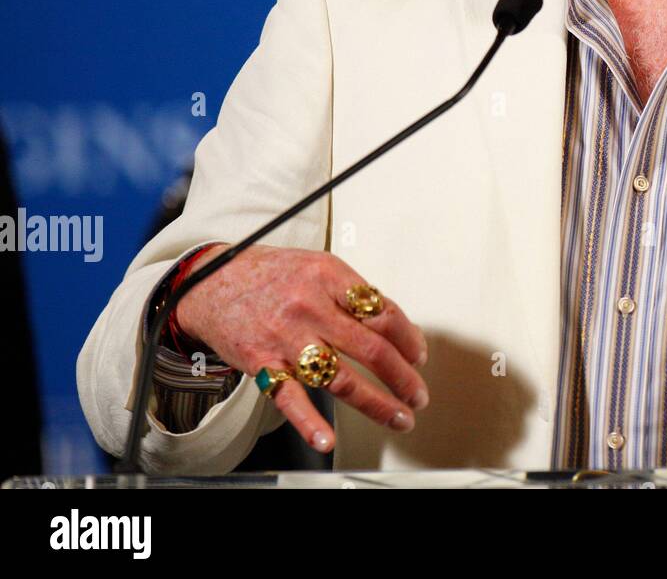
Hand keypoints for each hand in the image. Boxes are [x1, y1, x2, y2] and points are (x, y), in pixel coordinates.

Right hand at [174, 244, 428, 452]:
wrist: (209, 281)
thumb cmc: (270, 274)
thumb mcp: (317, 266)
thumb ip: (352, 295)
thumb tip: (394, 327)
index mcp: (330, 276)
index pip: (384, 312)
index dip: (409, 338)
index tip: (419, 355)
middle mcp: (311, 306)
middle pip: (371, 348)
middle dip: (403, 377)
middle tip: (418, 394)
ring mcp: (286, 337)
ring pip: (341, 377)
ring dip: (376, 403)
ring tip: (399, 417)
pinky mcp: (263, 363)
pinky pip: (290, 398)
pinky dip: (310, 422)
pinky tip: (327, 439)